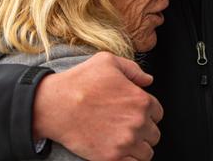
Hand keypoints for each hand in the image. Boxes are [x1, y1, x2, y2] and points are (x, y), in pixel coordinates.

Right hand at [32, 52, 162, 160]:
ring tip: (125, 141)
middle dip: (144, 130)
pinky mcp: (110, 158)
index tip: (135, 113)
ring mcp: (125, 142)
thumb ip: (133, 69)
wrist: (54, 105)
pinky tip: (119, 152)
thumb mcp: (108, 61)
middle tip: (127, 126)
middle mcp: (137, 123)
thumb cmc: (79, 81)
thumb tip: (148, 80)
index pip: (158, 113)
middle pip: (154, 134)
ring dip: (139, 147)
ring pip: (147, 153)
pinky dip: (129, 160)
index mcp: (140, 100)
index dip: (147, 112)